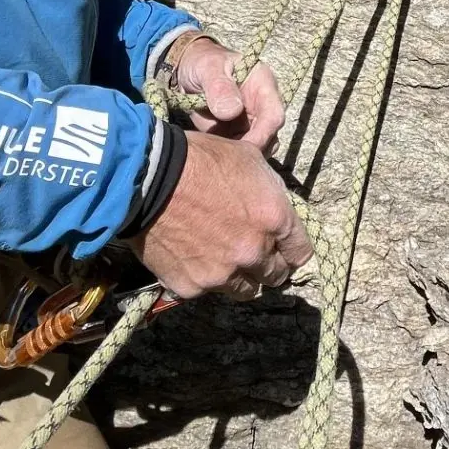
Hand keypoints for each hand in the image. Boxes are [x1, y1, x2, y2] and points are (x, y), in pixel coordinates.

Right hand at [129, 131, 311, 298]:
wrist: (148, 178)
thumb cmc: (199, 159)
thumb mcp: (248, 159)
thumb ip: (269, 191)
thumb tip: (276, 205)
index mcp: (274, 219)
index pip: (300, 253)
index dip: (290, 250)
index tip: (281, 248)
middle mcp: (253, 252)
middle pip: (274, 276)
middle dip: (265, 266)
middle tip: (249, 252)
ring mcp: (222, 274)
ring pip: (243, 289)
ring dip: (237, 276)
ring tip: (219, 257)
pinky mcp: (192, 286)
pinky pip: (206, 290)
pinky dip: (201, 278)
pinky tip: (189, 256)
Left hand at [173, 34, 284, 153]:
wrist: (187, 68)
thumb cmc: (201, 62)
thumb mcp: (208, 68)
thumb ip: (220, 87)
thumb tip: (233, 111)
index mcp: (263, 84)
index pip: (274, 115)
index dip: (262, 135)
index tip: (244, 150)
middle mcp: (262, 104)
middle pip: (270, 136)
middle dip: (253, 150)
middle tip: (229, 161)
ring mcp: (251, 120)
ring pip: (259, 146)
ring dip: (243, 156)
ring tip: (219, 158)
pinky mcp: (238, 132)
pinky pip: (242, 150)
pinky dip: (232, 158)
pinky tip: (215, 157)